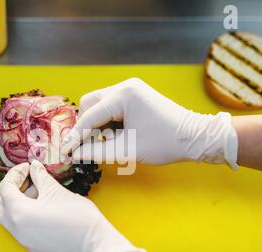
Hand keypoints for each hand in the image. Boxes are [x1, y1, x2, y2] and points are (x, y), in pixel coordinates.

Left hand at [0, 160, 145, 251]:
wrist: (96, 247)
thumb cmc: (78, 219)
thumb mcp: (57, 191)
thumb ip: (41, 177)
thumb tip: (34, 167)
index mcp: (19, 213)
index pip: (5, 189)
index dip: (15, 174)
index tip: (28, 168)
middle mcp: (17, 230)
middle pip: (0, 207)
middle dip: (10, 191)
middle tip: (27, 181)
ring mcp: (25, 242)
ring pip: (11, 219)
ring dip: (20, 203)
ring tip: (42, 193)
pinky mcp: (35, 248)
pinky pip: (23, 229)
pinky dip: (27, 216)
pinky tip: (47, 209)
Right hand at [62, 78, 237, 167]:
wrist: (195, 137)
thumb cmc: (165, 143)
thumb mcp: (128, 150)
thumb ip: (97, 151)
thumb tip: (75, 154)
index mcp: (124, 95)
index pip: (90, 116)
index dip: (76, 136)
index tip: (65, 151)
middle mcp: (125, 86)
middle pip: (90, 104)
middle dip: (86, 126)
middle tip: (88, 147)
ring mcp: (131, 89)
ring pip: (99, 104)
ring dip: (97, 124)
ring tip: (107, 142)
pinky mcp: (135, 95)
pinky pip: (111, 106)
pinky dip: (108, 121)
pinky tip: (116, 135)